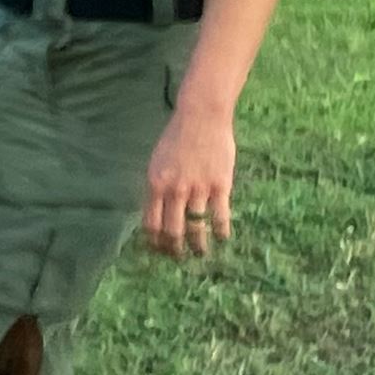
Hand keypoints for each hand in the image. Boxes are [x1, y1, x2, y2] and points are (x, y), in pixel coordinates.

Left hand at [142, 100, 234, 256]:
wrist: (201, 117)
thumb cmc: (176, 138)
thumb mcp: (157, 162)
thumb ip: (157, 187)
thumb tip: (156, 212)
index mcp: (155, 184)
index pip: (151, 224)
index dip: (155, 242)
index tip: (159, 250)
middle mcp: (175, 190)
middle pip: (173, 231)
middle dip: (174, 250)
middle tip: (178, 257)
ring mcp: (198, 189)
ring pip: (197, 228)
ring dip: (198, 246)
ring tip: (200, 253)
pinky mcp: (220, 185)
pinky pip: (220, 216)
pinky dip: (221, 231)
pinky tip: (222, 238)